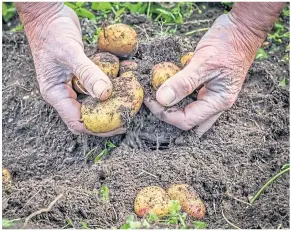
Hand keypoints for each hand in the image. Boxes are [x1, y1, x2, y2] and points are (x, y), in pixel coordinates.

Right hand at [17, 3, 124, 135]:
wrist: (48, 15)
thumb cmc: (52, 32)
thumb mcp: (70, 53)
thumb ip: (88, 74)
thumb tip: (106, 95)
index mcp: (56, 95)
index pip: (78, 122)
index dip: (99, 128)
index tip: (120, 125)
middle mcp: (65, 93)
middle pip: (88, 116)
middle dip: (108, 118)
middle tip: (128, 115)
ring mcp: (73, 84)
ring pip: (96, 100)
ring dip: (113, 99)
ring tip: (130, 97)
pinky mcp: (82, 75)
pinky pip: (99, 84)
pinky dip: (112, 82)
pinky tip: (126, 74)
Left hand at [145, 14, 264, 136]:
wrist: (243, 29)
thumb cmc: (228, 43)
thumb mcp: (204, 61)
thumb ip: (183, 82)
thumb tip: (162, 99)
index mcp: (218, 101)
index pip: (186, 120)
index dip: (165, 113)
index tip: (150, 99)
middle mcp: (216, 103)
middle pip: (189, 122)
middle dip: (168, 116)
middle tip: (153, 101)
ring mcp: (213, 96)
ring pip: (190, 113)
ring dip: (173, 108)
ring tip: (157, 96)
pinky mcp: (208, 88)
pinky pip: (191, 100)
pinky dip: (178, 97)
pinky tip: (168, 88)